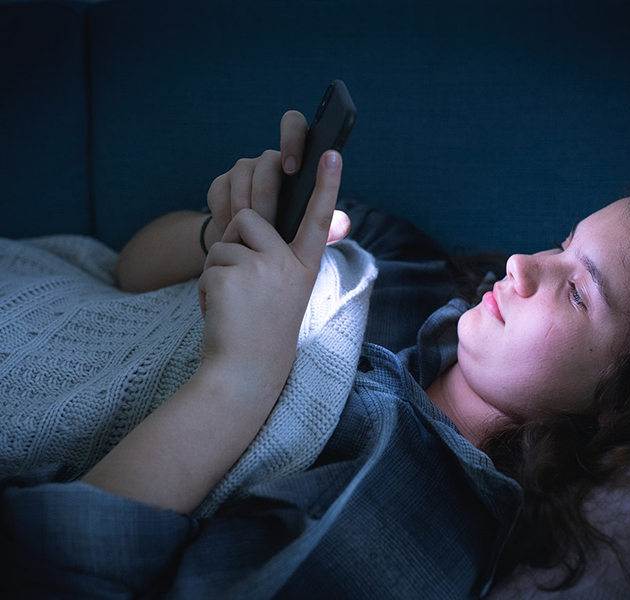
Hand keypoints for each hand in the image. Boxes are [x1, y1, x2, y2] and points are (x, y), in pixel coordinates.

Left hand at [197, 150, 343, 396]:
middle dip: (234, 241)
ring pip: (224, 241)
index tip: (333, 153)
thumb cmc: (262, 329)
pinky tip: (220, 311)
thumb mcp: (283, 290)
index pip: (318, 218)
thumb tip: (257, 221)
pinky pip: (209, 264)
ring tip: (232, 302)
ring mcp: (262, 269)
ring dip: (218, 269)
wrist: (245, 369)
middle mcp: (289, 263)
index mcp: (304, 265)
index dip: (327, 185)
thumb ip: (280, 257)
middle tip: (242, 282)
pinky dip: (205, 287)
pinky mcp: (233, 275)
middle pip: (249, 219)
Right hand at [204, 110, 349, 247]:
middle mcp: (269, 160)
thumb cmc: (292, 237)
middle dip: (269, 200)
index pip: (294, 126)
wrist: (256, 252)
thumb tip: (343, 224)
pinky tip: (232, 235)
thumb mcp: (315, 233)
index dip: (292, 139)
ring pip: (242, 182)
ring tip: (253, 239)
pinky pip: (220, 195)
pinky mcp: (220, 184)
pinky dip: (226, 219)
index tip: (293, 169)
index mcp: (297, 160)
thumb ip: (330, 227)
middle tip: (272, 228)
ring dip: (247, 215)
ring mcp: (242, 170)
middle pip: (266, 165)